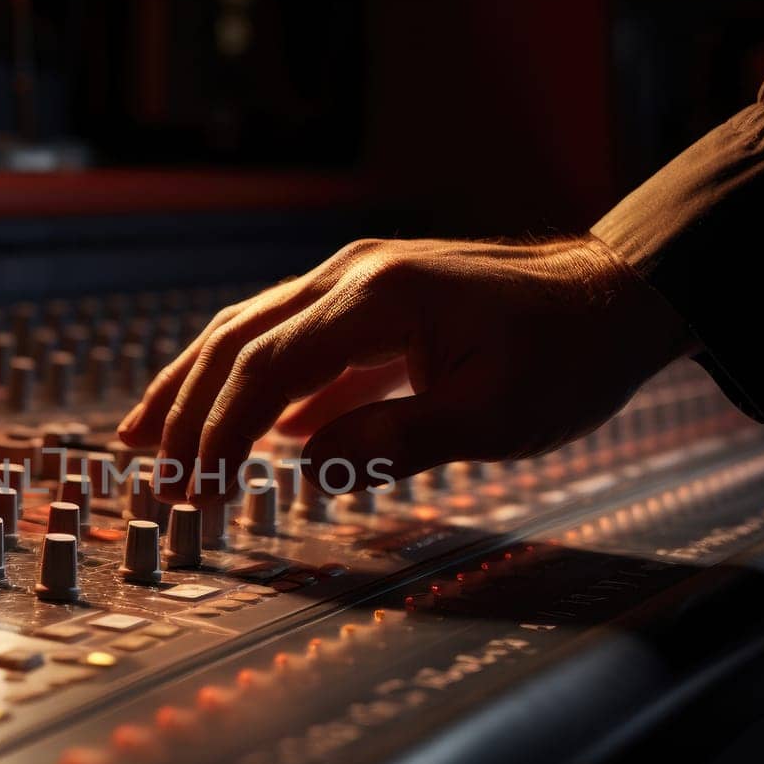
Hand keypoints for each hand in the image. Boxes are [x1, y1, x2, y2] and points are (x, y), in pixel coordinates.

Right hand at [117, 236, 697, 501]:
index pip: (267, 368)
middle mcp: (353, 274)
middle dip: (184, 407)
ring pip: (250, 330)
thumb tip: (310, 465)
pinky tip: (229, 422)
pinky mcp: (371, 300)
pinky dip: (248, 382)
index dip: (218, 433)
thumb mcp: (495, 417)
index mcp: (378, 297)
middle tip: (143, 466)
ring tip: (145, 432)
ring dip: (197, 384)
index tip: (192, 489)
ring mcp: (358, 279)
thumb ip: (397, 442)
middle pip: (237, 339)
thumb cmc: (569, 356)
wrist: (620, 296)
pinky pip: (289, 340)